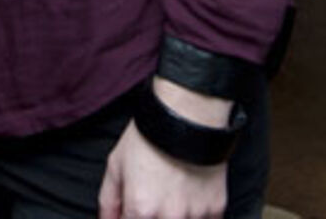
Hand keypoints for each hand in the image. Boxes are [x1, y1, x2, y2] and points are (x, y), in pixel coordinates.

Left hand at [98, 115, 226, 218]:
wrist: (187, 117)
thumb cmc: (149, 139)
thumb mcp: (116, 166)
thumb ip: (109, 201)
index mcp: (141, 210)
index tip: (132, 213)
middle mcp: (169, 218)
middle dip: (150, 218)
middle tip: (151, 204)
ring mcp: (195, 216)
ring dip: (172, 218)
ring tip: (171, 198)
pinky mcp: (216, 208)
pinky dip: (196, 217)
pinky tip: (188, 200)